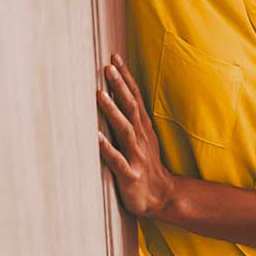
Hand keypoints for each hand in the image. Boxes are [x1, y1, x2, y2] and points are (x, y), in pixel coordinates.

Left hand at [97, 52, 172, 217]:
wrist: (161, 197)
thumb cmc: (146, 166)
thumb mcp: (143, 139)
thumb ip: (131, 119)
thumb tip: (116, 96)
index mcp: (143, 128)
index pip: (135, 97)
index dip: (126, 78)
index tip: (115, 58)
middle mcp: (141, 137)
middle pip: (131, 107)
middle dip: (120, 87)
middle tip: (108, 67)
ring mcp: (136, 155)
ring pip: (125, 129)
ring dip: (113, 112)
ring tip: (99, 95)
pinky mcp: (129, 175)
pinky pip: (117, 160)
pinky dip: (106, 148)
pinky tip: (94, 138)